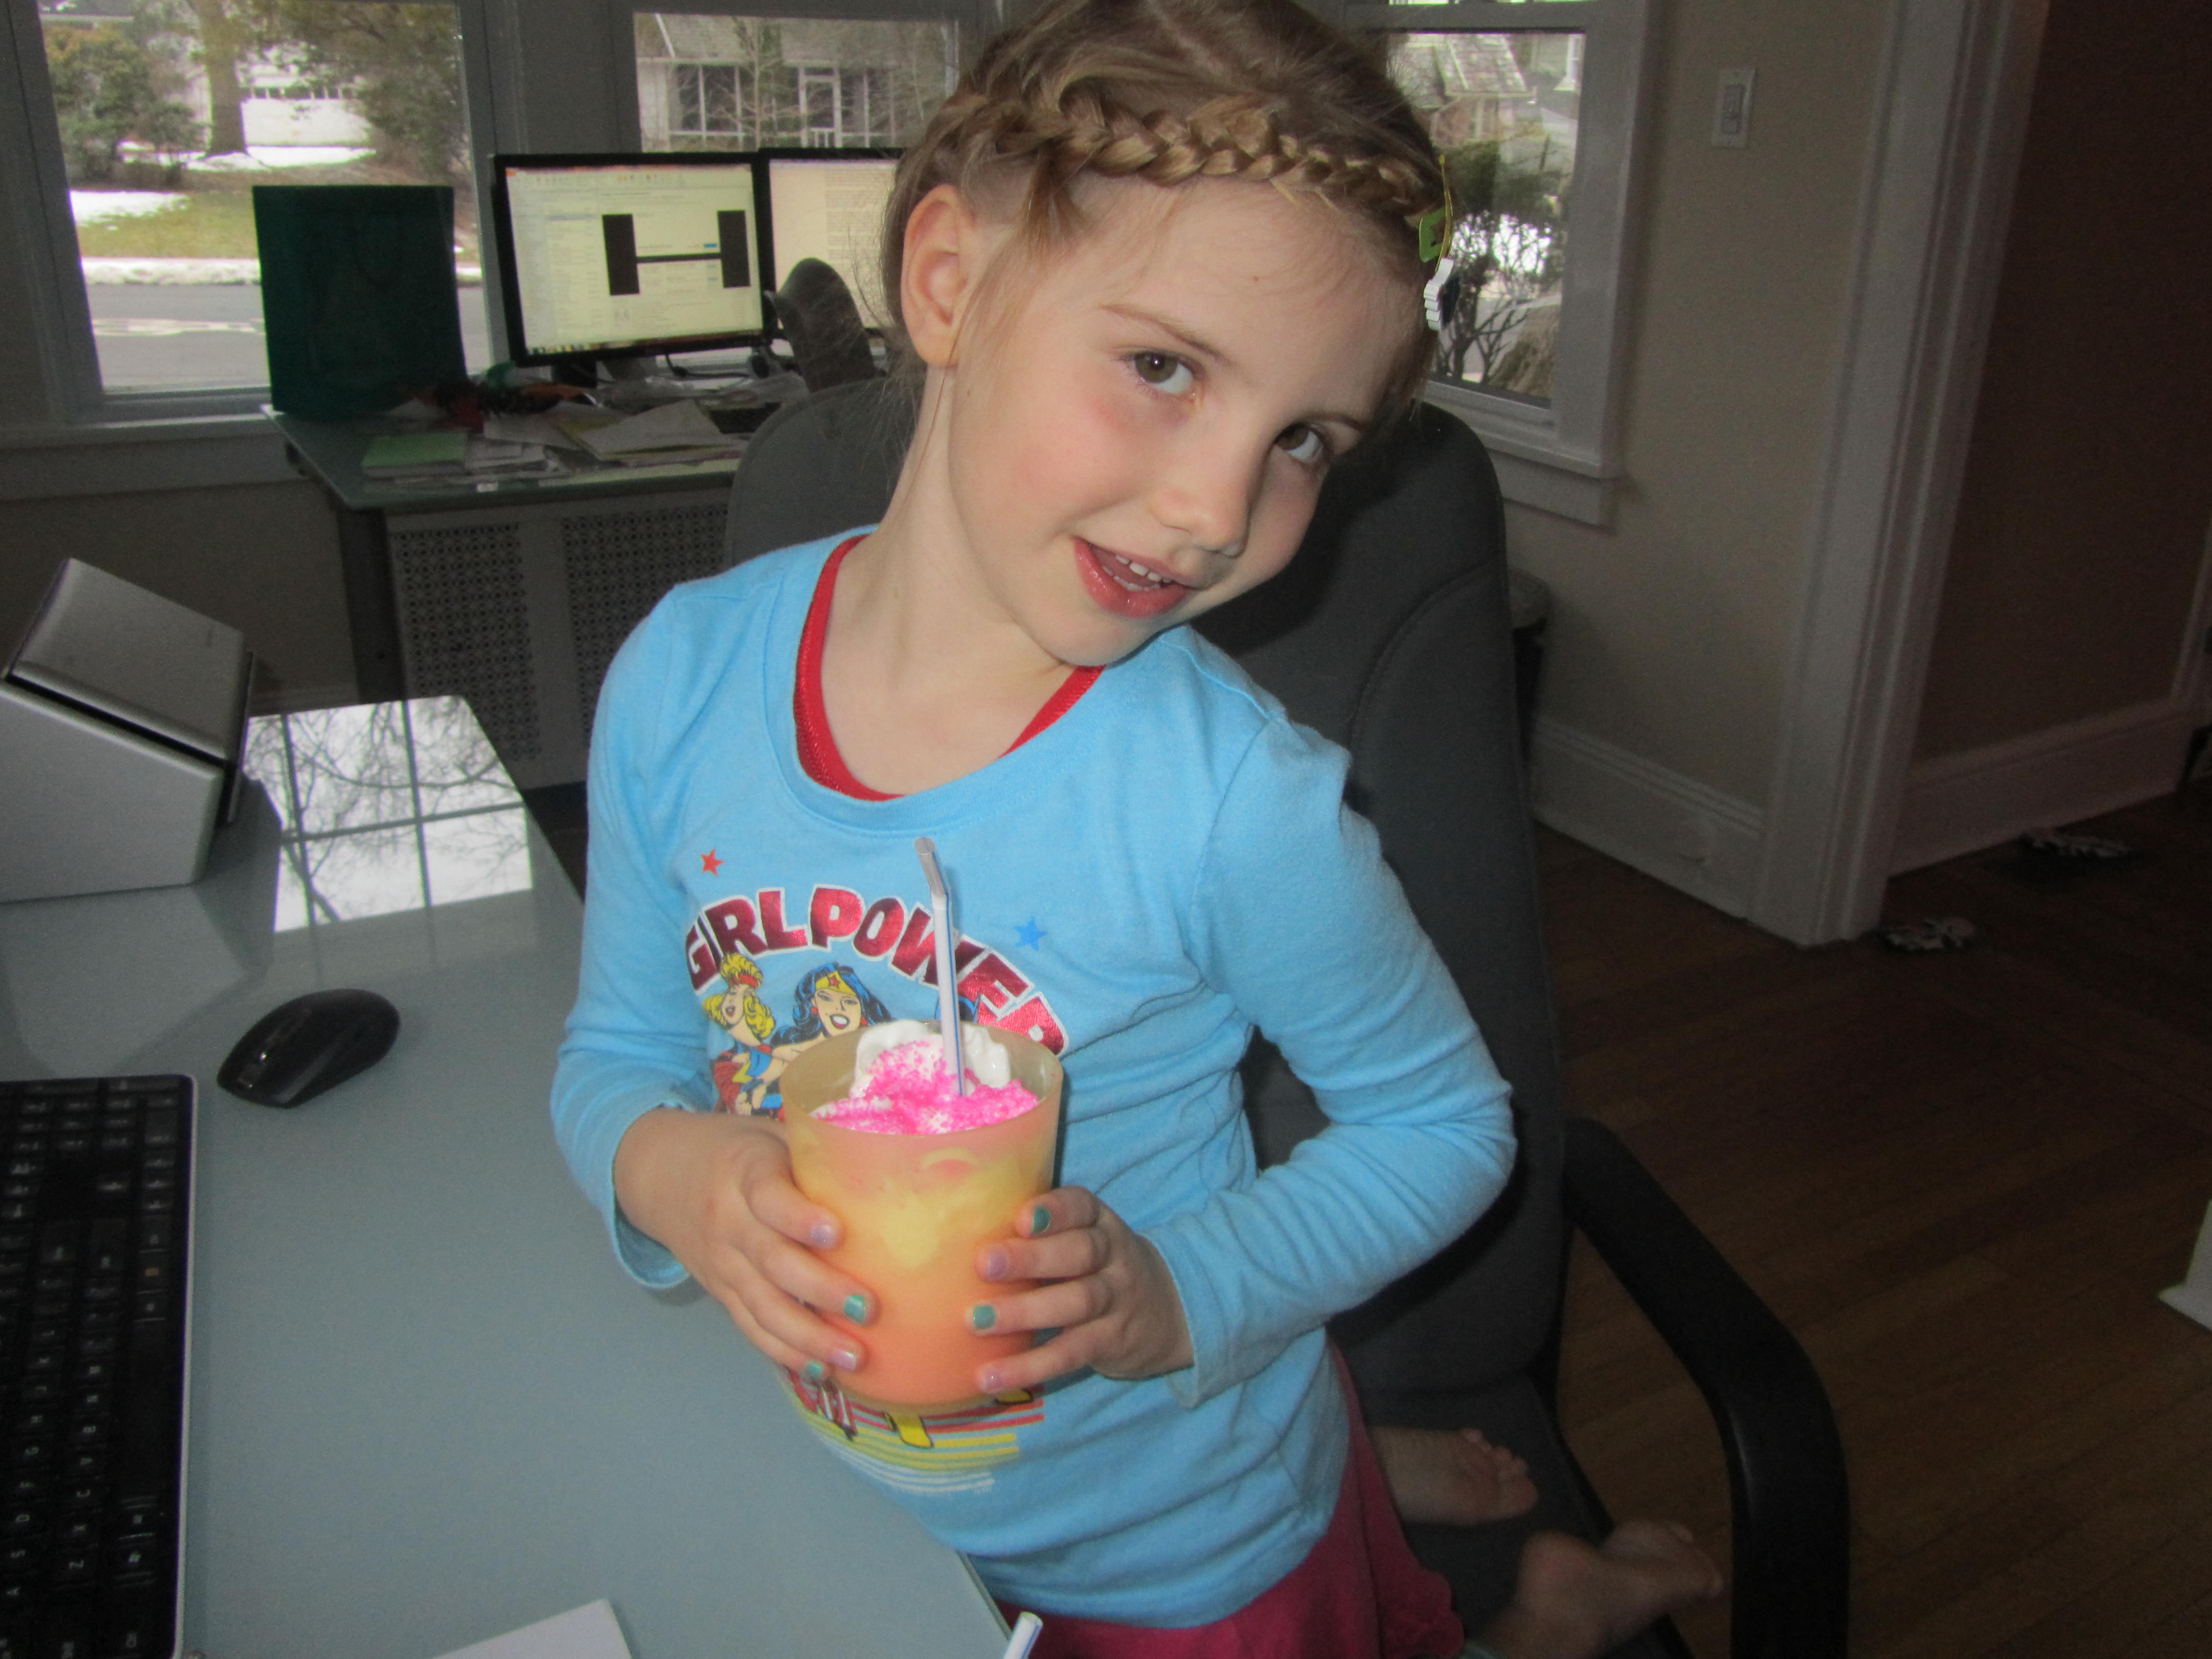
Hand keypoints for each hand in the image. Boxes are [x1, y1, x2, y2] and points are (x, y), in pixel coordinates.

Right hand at [612, 1107, 877, 1383]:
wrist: (662, 1173)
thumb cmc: (740, 1150)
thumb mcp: (774, 1134)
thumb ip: (820, 1147)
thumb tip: (897, 1150)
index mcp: (745, 1173)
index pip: (769, 1197)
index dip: (800, 1218)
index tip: (837, 1235)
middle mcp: (729, 1222)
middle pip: (771, 1262)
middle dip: (820, 1290)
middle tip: (868, 1309)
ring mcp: (723, 1264)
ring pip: (762, 1306)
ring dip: (808, 1338)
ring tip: (854, 1357)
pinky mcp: (723, 1292)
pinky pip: (751, 1327)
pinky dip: (784, 1352)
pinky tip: (822, 1370)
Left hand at [968, 1186, 1192, 1392]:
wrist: (1166, 1311)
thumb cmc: (1095, 1265)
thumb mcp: (1082, 1236)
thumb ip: (1037, 1231)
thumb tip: (952, 1228)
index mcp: (1098, 1223)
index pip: (1081, 1207)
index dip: (1053, 1211)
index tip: (1021, 1219)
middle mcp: (1112, 1257)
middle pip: (1079, 1253)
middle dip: (1032, 1258)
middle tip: (984, 1264)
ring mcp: (1115, 1300)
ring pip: (1076, 1302)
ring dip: (1024, 1312)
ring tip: (976, 1321)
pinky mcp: (1109, 1342)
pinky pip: (1070, 1353)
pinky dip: (1030, 1366)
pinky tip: (990, 1376)